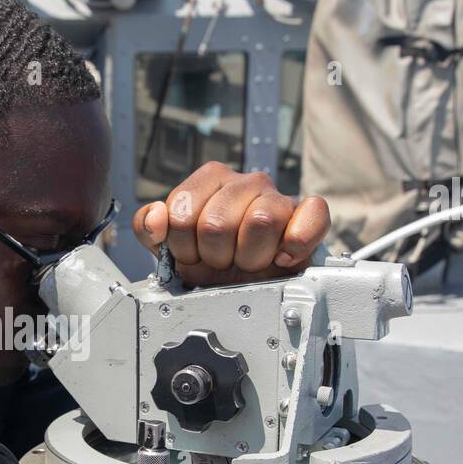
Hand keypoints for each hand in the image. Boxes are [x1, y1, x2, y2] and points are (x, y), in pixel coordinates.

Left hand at [132, 162, 329, 286]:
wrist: (255, 283)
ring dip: (250, 257)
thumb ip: (149, 228)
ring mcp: (279, 196)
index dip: (183, 247)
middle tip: (223, 263)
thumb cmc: (214, 261)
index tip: (192, 256)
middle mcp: (246, 182)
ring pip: (261, 221)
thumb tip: (156, 217)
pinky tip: (281, 256)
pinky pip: (313, 213)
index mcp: (210, 180)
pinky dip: (295, 243)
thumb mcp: (171, 248)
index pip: (181, 214)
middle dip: (215, 257)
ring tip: (249, 261)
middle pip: (217, 224)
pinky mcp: (310, 214)